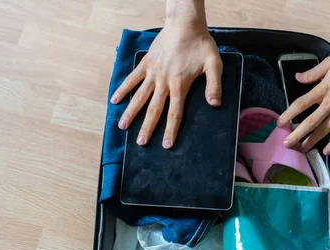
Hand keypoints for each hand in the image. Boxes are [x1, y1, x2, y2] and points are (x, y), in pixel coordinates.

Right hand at [111, 22, 221, 148]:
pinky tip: (115, 100)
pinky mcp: (146, 63)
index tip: (166, 145)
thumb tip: (214, 104)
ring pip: (139, 96)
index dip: (170, 130)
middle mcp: (163, 81)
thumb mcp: (214, 64)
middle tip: (140, 143)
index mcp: (179, 84)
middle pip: (154, 109)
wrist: (185, 23)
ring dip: (130, 112)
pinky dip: (123, 89)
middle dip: (147, 128)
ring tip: (122, 126)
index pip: (174, 112)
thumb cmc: (201, 44)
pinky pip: (132, 78)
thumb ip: (214, 85)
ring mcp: (152, 72)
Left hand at [278, 28, 329, 154]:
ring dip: (312, 141)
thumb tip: (297, 78)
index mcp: (323, 89)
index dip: (289, 114)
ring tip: (302, 149)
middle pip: (310, 121)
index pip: (301, 103)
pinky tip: (326, 151)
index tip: (280, 123)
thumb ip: (313, 73)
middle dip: (297, 134)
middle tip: (286, 144)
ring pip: (324, 130)